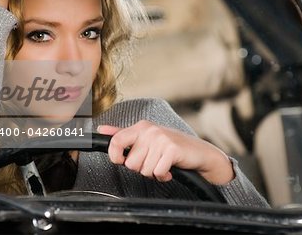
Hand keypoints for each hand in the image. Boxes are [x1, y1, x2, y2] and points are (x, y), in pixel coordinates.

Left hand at [99, 120, 234, 184]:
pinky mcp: (172, 150)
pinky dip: (163, 175)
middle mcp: (150, 131)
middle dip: (141, 168)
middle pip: (130, 162)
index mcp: (141, 127)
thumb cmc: (171, 146)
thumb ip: (122, 134)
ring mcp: (161, 139)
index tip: (121, 160)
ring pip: (143, 170)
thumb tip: (101, 130)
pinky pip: (157, 172)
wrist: (199, 153)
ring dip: (153, 172)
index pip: (116, 141)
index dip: (115, 156)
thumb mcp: (146, 137)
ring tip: (162, 164)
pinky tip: (169, 169)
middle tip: (153, 161)